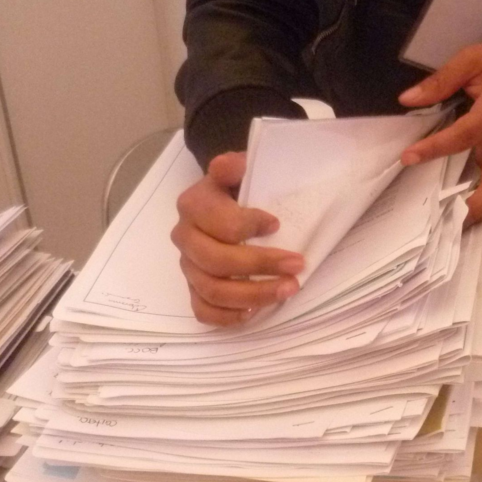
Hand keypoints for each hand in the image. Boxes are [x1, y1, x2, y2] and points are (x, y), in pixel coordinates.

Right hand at [170, 152, 304, 325]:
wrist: (222, 201)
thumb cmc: (235, 187)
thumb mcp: (237, 170)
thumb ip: (233, 166)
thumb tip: (233, 165)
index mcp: (193, 205)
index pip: (219, 223)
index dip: (249, 226)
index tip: (278, 225)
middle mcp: (185, 237)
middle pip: (216, 261)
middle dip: (260, 266)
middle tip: (297, 265)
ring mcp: (188, 267)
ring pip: (212, 291)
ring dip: (253, 294)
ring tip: (288, 290)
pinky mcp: (193, 289)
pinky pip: (203, 312)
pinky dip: (227, 317)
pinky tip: (254, 311)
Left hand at [399, 39, 481, 224]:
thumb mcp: (472, 59)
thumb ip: (441, 81)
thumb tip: (408, 99)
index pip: (464, 136)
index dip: (435, 148)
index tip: (409, 157)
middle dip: (476, 206)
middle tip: (445, 219)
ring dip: (481, 209)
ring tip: (449, 224)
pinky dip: (481, 199)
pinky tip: (457, 208)